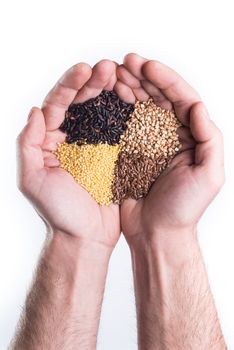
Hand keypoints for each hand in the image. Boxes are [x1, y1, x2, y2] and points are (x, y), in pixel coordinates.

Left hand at [17, 60, 119, 247]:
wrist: (85, 236)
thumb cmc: (58, 212)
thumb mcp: (32, 180)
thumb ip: (28, 145)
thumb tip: (35, 111)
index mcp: (48, 141)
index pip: (56, 105)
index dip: (69, 85)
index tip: (84, 70)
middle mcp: (70, 138)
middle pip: (79, 102)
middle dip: (92, 82)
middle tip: (108, 67)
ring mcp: (93, 145)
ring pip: (100, 111)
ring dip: (110, 92)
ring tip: (121, 76)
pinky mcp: (112, 155)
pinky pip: (118, 128)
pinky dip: (124, 112)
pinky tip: (132, 99)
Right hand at [117, 53, 224, 241]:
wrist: (157, 233)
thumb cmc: (184, 210)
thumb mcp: (208, 176)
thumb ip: (209, 140)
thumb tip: (197, 107)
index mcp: (191, 138)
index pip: (181, 100)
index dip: (166, 80)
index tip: (147, 66)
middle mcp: (170, 136)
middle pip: (159, 98)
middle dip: (143, 77)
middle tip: (126, 61)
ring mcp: (148, 142)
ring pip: (140, 107)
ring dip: (129, 87)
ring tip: (114, 72)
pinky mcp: (129, 151)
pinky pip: (123, 125)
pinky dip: (116, 109)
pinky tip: (107, 96)